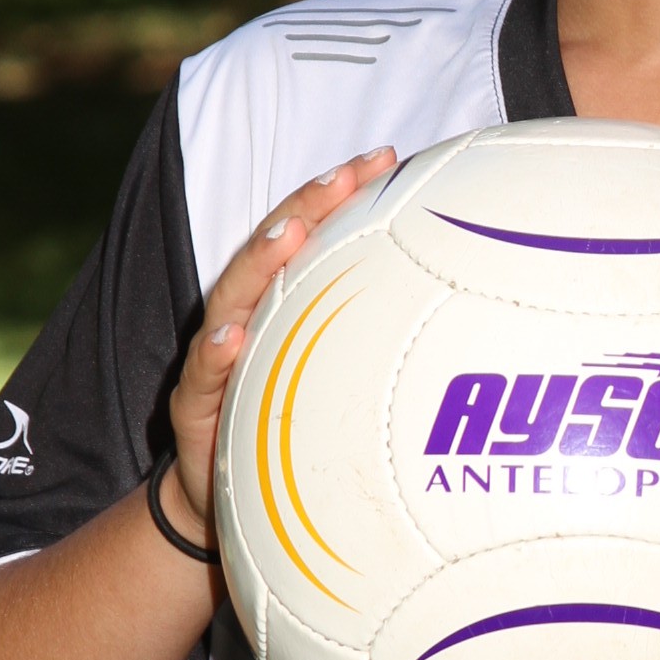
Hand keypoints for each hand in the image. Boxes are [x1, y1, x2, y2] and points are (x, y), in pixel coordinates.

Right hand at [162, 150, 395, 544]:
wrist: (227, 502)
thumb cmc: (292, 434)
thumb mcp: (341, 387)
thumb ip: (380, 346)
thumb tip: (467, 317)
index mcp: (280, 304)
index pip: (309, 232)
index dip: (339, 192)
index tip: (384, 157)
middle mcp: (246, 318)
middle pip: (271, 248)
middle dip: (306, 206)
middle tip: (345, 176)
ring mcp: (215, 359)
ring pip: (234, 298)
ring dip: (261, 263)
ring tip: (288, 234)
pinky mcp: (193, 407)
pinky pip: (203, 376)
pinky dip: (218, 354)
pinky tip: (233, 338)